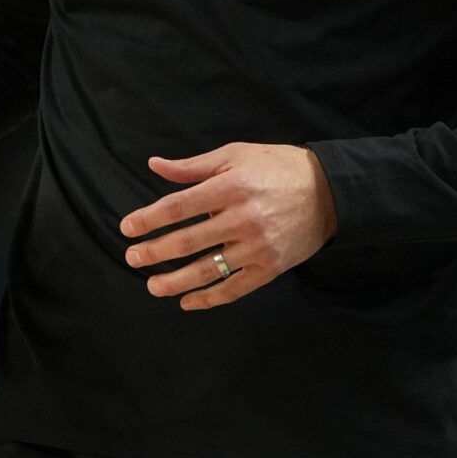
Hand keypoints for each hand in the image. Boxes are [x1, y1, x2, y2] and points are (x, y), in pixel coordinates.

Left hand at [119, 142, 337, 310]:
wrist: (329, 191)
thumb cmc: (277, 167)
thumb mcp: (234, 155)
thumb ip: (192, 166)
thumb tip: (154, 165)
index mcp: (229, 187)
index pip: (178, 207)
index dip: (148, 219)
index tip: (127, 228)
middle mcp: (241, 218)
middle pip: (187, 241)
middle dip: (154, 252)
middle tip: (131, 258)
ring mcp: (257, 246)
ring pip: (207, 270)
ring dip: (175, 281)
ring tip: (152, 286)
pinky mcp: (271, 267)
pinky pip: (234, 288)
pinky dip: (209, 298)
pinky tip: (187, 302)